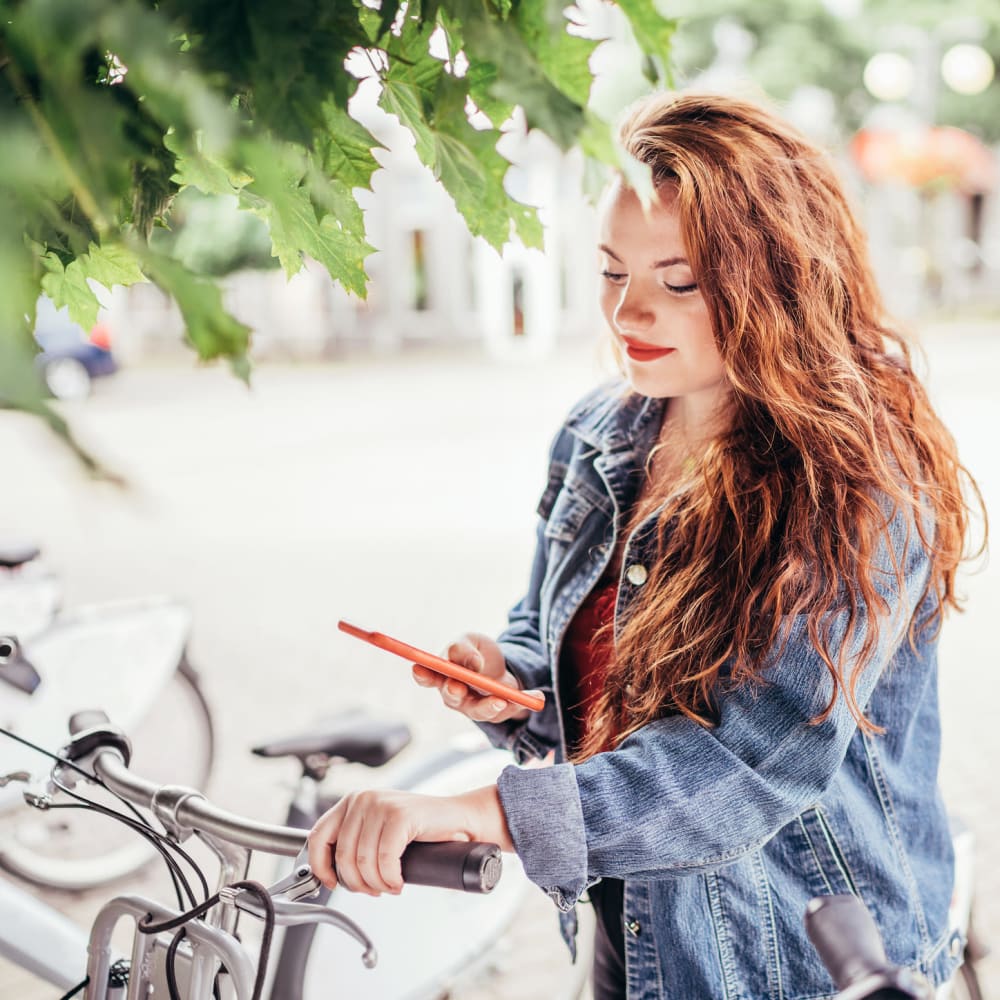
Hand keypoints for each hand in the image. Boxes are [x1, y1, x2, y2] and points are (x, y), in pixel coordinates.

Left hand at [306, 785, 512, 894]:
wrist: (459, 819)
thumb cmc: (421, 830)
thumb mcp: (378, 832)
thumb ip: (354, 842)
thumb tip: (331, 873)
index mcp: (353, 801)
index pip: (318, 836)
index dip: (320, 867)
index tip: (332, 883)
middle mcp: (363, 799)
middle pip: (343, 856)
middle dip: (357, 883)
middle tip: (375, 889)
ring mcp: (382, 805)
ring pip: (363, 862)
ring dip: (377, 884)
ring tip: (390, 885)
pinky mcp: (401, 816)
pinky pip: (385, 860)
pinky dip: (391, 878)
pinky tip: (399, 881)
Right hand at [412, 632, 540, 723]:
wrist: (501, 666)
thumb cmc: (477, 653)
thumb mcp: (471, 642)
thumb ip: (464, 648)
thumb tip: (472, 663)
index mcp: (443, 674)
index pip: (427, 677)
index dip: (422, 674)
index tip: (419, 668)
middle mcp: (455, 695)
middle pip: (452, 698)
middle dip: (454, 693)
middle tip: (458, 687)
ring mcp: (475, 707)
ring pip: (480, 711)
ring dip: (490, 706)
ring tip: (502, 700)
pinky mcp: (498, 712)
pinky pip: (510, 709)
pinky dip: (524, 701)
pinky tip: (537, 696)